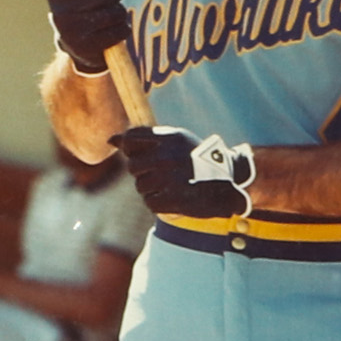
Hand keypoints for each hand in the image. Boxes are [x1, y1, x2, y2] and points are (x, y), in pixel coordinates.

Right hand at [44, 0, 129, 74]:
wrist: (78, 45)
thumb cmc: (85, 6)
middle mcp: (59, 14)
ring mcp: (71, 33)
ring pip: (113, 13)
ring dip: (120, 12)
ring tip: (114, 14)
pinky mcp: (86, 48)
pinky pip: (119, 31)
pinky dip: (123, 28)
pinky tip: (116, 28)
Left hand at [113, 124, 253, 219]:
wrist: (229, 181)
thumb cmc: (196, 158)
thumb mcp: (176, 140)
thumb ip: (144, 139)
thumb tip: (111, 140)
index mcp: (170, 138)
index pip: (130, 140)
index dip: (131, 149)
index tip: (141, 153)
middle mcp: (168, 156)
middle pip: (132, 166)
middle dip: (143, 172)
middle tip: (162, 173)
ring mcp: (171, 179)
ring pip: (141, 186)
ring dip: (152, 188)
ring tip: (171, 185)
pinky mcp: (174, 200)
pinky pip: (150, 202)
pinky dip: (159, 202)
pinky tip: (173, 197)